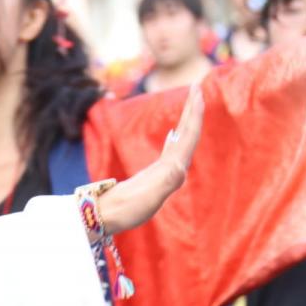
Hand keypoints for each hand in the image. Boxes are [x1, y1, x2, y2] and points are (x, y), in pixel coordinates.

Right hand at [97, 84, 203, 234]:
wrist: (107, 218)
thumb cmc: (124, 209)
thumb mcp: (148, 196)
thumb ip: (165, 181)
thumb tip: (180, 168)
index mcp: (173, 170)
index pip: (188, 136)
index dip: (195, 114)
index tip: (198, 93)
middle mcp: (173, 169)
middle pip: (189, 134)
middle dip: (194, 110)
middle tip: (197, 87)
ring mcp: (165, 171)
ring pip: (182, 140)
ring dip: (188, 120)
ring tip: (192, 101)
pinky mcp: (155, 175)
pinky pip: (171, 150)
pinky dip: (176, 136)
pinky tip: (175, 133)